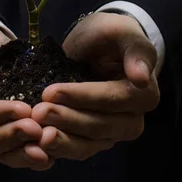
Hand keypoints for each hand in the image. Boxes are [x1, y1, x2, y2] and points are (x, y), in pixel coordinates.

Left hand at [32, 12, 159, 160]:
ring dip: (61, 140)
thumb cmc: (109, 35)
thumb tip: (141, 79)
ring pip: (88, 144)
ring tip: (36, 132)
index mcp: (145, 94)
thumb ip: (136, 51)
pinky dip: (58, 150)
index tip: (51, 92)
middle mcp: (133, 120)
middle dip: (67, 119)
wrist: (97, 46)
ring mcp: (113, 133)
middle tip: (38, 112)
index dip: (82, 97)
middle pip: (100, 126)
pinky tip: (37, 144)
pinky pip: (77, 150)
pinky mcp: (93, 140)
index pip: (113, 99)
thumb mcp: (121, 32)